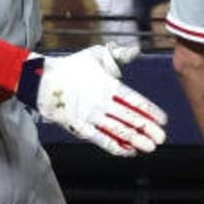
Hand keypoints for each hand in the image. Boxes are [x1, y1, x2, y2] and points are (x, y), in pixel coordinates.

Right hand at [33, 42, 169, 155]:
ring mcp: (90, 116)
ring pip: (118, 131)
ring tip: (150, 147)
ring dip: (136, 141)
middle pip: (130, 118)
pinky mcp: (79, 127)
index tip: (163, 120)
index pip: (135, 101)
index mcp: (108, 85)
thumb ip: (118, 55)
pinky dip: (116, 147)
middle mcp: (101, 102)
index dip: (151, 111)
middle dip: (148, 130)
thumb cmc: (71, 67)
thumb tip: (136, 51)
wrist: (40, 80)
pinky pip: (101, 139)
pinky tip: (129, 152)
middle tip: (162, 138)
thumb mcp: (95, 55)